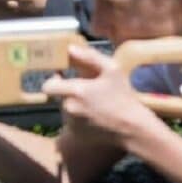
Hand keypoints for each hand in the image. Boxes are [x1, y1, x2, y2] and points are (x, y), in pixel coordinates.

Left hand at [43, 45, 157, 147]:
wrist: (134, 129)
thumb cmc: (123, 97)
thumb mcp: (112, 70)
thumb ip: (89, 56)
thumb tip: (69, 48)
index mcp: (76, 91)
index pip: (48, 86)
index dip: (53, 79)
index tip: (61, 74)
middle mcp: (70, 108)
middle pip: (56, 96)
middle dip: (63, 89)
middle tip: (78, 86)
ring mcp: (73, 123)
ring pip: (63, 107)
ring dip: (71, 101)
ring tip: (90, 100)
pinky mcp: (77, 134)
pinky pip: (69, 120)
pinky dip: (76, 115)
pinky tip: (92, 112)